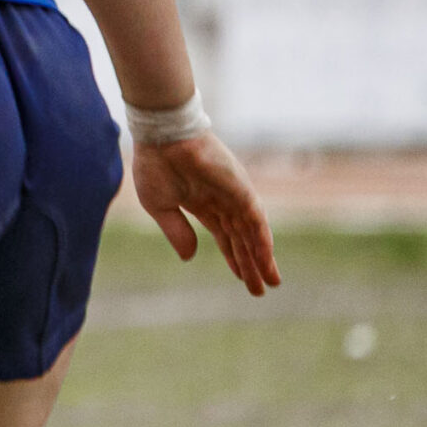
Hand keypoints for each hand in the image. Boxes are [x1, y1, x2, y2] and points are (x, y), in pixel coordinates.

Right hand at [132, 130, 279, 295]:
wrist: (162, 138)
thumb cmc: (155, 165)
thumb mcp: (159, 206)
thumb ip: (176, 232)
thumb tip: (190, 258)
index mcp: (201, 204)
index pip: (224, 236)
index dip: (233, 257)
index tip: (242, 278)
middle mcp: (222, 201)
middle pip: (242, 239)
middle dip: (251, 264)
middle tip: (263, 289)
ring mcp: (233, 195)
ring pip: (252, 233)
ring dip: (261, 258)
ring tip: (271, 282)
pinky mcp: (241, 190)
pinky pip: (256, 219)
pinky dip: (262, 239)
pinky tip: (266, 258)